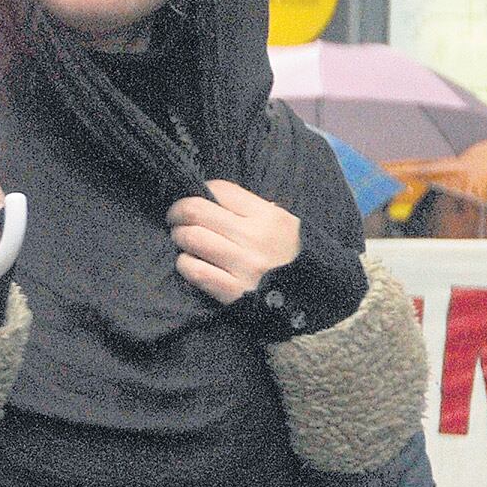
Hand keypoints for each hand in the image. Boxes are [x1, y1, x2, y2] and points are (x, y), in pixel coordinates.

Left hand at [168, 180, 300, 303]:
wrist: (311, 297)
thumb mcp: (284, 225)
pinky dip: (184, 263)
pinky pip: (194, 270)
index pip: (221, 190)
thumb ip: (252, 210)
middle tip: (175, 218)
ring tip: (183, 240)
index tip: (196, 198)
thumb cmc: (291, 255)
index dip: (201, 190)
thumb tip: (213, 198)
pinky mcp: (233, 291)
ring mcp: (243, 265)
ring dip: (179, 237)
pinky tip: (189, 262)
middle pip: (196, 211)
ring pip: (190, 238)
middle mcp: (254, 237)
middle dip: (178, 212)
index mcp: (268, 216)